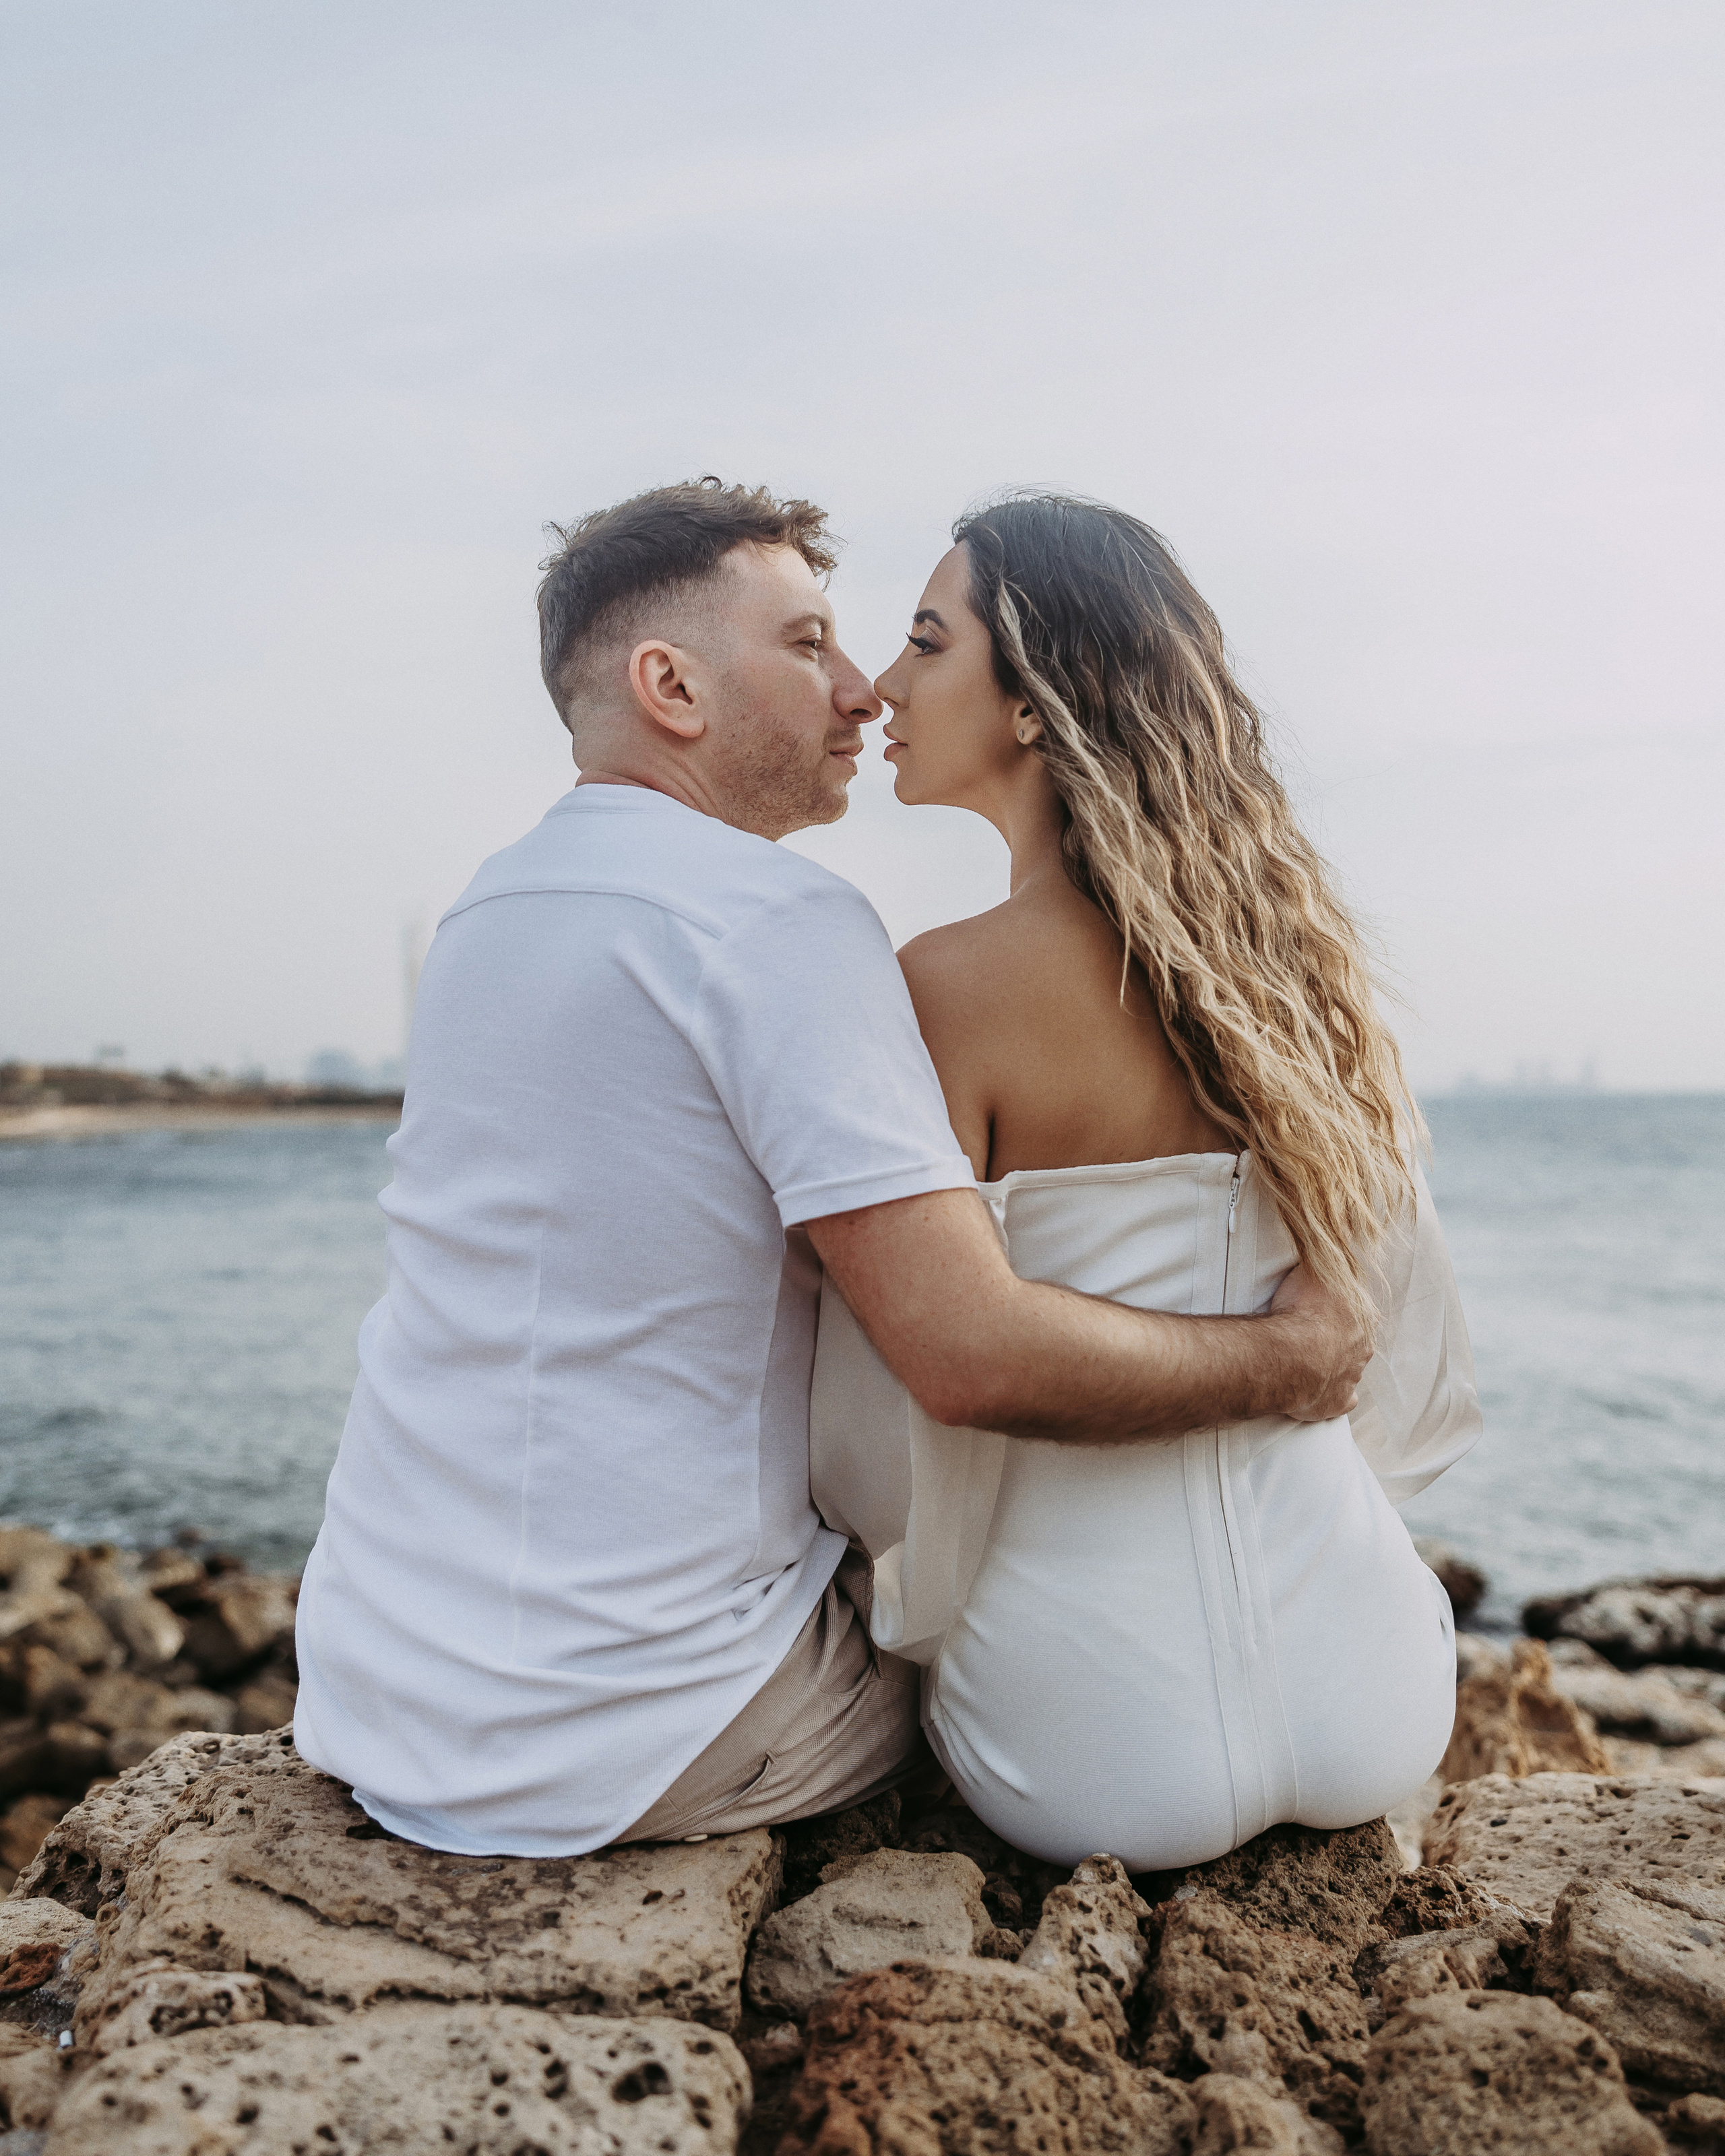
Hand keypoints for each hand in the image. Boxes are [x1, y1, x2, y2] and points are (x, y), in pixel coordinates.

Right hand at [1267, 1264, 1376, 1421]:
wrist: (1289, 1354)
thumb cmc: (1302, 1310)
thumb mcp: (1313, 1270)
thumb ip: (1324, 1262)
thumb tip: (1328, 1241)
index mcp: (1365, 1316)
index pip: (1362, 1311)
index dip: (1342, 1310)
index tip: (1324, 1310)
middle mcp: (1364, 1348)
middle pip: (1357, 1342)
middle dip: (1339, 1340)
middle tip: (1311, 1336)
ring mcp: (1353, 1377)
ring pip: (1349, 1371)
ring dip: (1331, 1367)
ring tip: (1304, 1362)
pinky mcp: (1338, 1402)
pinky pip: (1339, 1400)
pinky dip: (1329, 1396)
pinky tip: (1313, 1391)